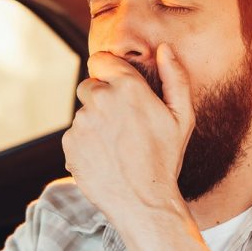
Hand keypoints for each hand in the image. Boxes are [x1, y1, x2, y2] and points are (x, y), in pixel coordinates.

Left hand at [63, 44, 193, 229]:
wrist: (144, 202)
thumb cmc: (166, 159)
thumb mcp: (182, 117)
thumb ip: (175, 77)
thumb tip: (164, 48)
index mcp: (128, 87)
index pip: (101, 60)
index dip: (109, 73)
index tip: (118, 88)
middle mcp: (100, 100)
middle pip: (89, 86)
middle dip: (102, 100)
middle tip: (123, 125)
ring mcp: (82, 122)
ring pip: (83, 114)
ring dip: (95, 124)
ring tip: (117, 147)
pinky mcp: (69, 144)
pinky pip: (74, 136)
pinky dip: (86, 145)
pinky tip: (105, 159)